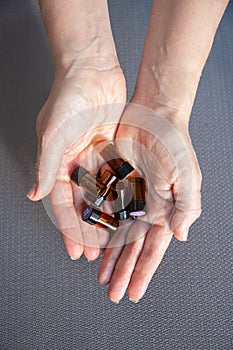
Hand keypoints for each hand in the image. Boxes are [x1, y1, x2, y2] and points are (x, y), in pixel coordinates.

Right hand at [27, 46, 125, 260]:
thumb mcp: (53, 135)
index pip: (62, 203)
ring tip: (115, 236)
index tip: (76, 249)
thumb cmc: (67, 98)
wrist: (91, 70)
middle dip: (89, 228)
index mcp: (57, 162)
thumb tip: (35, 195)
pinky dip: (121, 192)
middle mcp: (74, 162)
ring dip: (107, 214)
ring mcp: (93, 156)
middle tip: (96, 251)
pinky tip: (129, 208)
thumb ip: (46, 166)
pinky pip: (116, 175)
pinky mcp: (111, 148)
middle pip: (82, 203)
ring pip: (101, 192)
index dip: (69, 228)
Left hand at [98, 103, 201, 302]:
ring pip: (118, 234)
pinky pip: (106, 211)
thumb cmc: (174, 142)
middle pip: (133, 247)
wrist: (154, 114)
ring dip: (110, 256)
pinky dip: (100, 228)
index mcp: (166, 210)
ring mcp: (131, 197)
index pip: (153, 249)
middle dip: (124, 271)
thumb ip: (186, 208)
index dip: (143, 272)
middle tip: (113, 292)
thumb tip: (179, 237)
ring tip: (102, 275)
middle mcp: (149, 207)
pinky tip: (94, 243)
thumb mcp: (186, 176)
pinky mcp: (117, 184)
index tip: (134, 292)